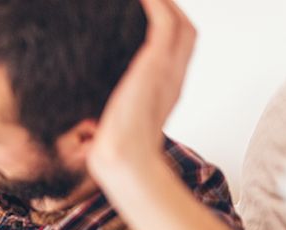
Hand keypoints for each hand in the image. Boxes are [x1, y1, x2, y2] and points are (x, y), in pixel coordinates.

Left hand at [88, 0, 195, 176]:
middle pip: (186, 29)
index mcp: (168, 88)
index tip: (155, 12)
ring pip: (178, 22)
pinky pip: (164, 24)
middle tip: (153, 0)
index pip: (180, 46)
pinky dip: (156, 5)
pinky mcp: (156, 65)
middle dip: (172, 9)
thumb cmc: (118, 146)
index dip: (172, 25)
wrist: (123, 158)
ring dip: (164, 4)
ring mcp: (167, 70)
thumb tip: (100, 109)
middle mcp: (173, 76)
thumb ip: (121, 103)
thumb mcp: (123, 118)